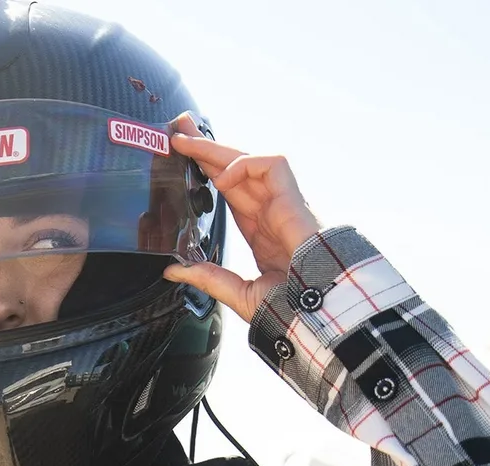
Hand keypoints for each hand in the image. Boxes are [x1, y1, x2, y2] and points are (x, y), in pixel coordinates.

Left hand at [163, 127, 320, 323]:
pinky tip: (223, 178)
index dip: (206, 172)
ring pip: (249, 161)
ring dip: (218, 149)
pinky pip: (271, 164)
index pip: (229, 190)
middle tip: (177, 131)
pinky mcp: (293, 198)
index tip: (181, 159)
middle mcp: (268, 211)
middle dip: (206, 148)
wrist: (315, 310)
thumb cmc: (289, 307)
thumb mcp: (238, 293)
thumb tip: (174, 270)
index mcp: (258, 229)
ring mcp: (281, 203)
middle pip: (234, 169)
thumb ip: (207, 278)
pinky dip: (245, 165)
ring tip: (187, 143)